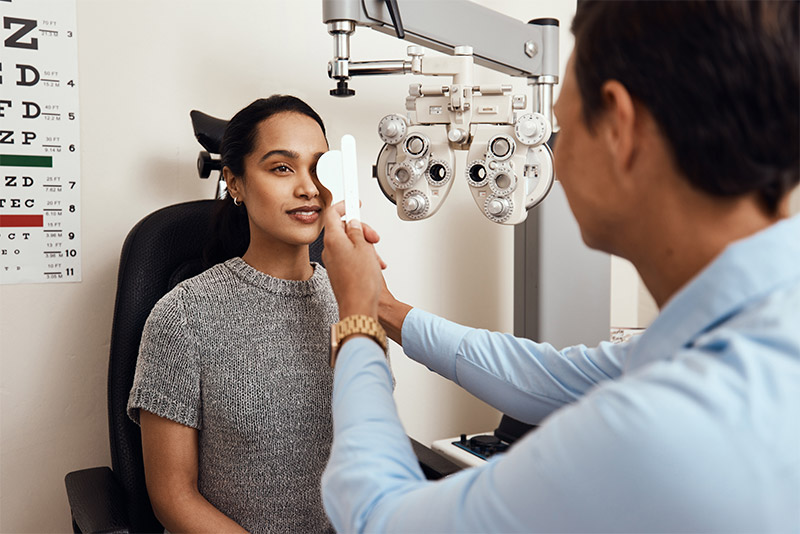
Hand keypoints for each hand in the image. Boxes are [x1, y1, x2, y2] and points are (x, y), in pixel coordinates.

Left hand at [322, 203, 384, 318]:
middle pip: (344, 228)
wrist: (358, 307)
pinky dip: (361, 256)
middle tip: (373, 237)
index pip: (333, 213)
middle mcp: (330, 249)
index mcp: (333, 239)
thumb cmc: (360, 282)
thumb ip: (358, 232)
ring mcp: (333, 261)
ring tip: (375, 256)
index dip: (344, 204)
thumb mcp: (365, 248)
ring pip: (349, 243)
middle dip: (360, 229)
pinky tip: (372, 264)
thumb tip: (354, 223)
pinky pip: (349, 256)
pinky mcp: (339, 271)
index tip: (353, 200)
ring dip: (363, 245)